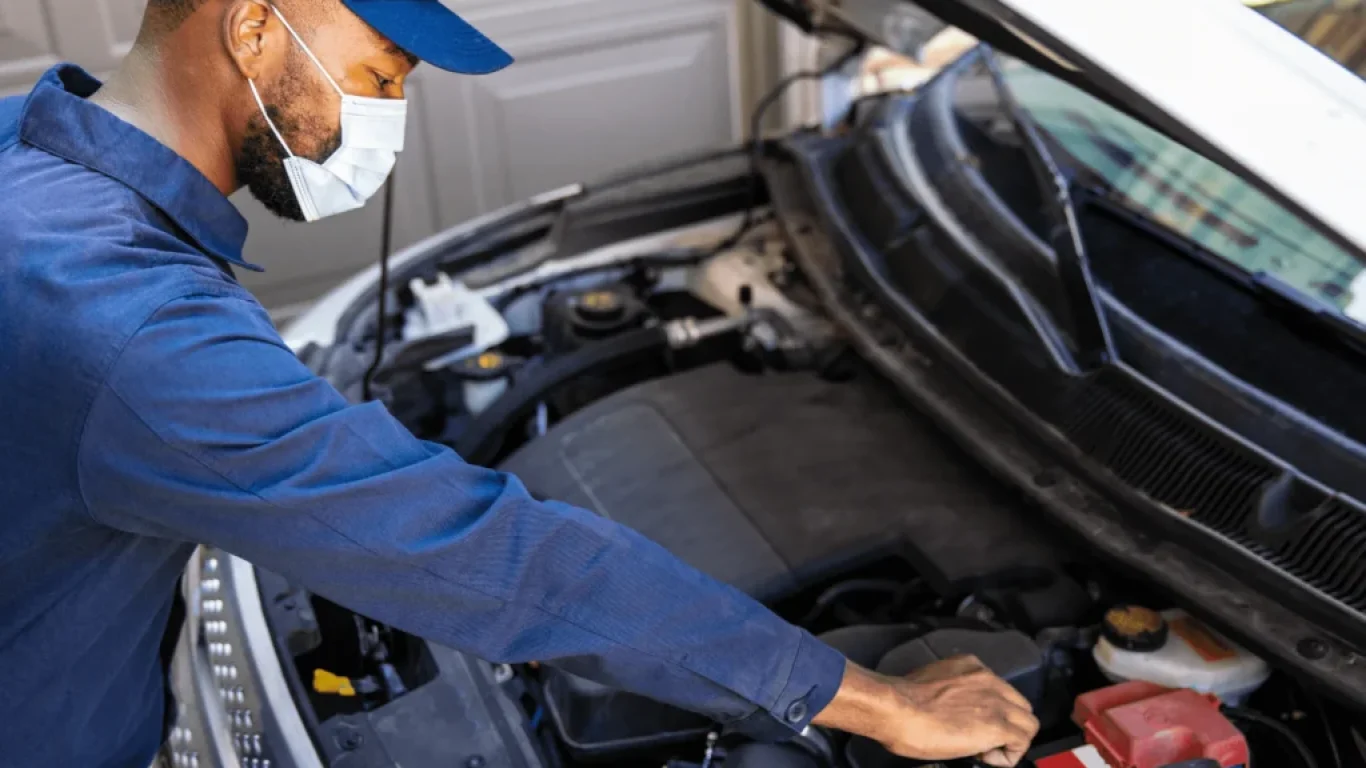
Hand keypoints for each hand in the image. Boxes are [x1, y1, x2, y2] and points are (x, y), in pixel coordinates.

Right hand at [811, 656, 1039, 766]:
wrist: (898, 710)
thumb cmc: (900, 701)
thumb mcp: (931, 684)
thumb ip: (950, 690)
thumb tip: (949, 708)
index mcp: (971, 667)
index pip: (1001, 690)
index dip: (992, 712)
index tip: (973, 724)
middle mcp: (989, 680)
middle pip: (1021, 706)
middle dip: (1008, 725)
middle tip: (982, 740)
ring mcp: (997, 702)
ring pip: (1028, 724)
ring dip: (1011, 740)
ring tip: (985, 751)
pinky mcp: (998, 726)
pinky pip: (1021, 743)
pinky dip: (1007, 756)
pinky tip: (984, 758)